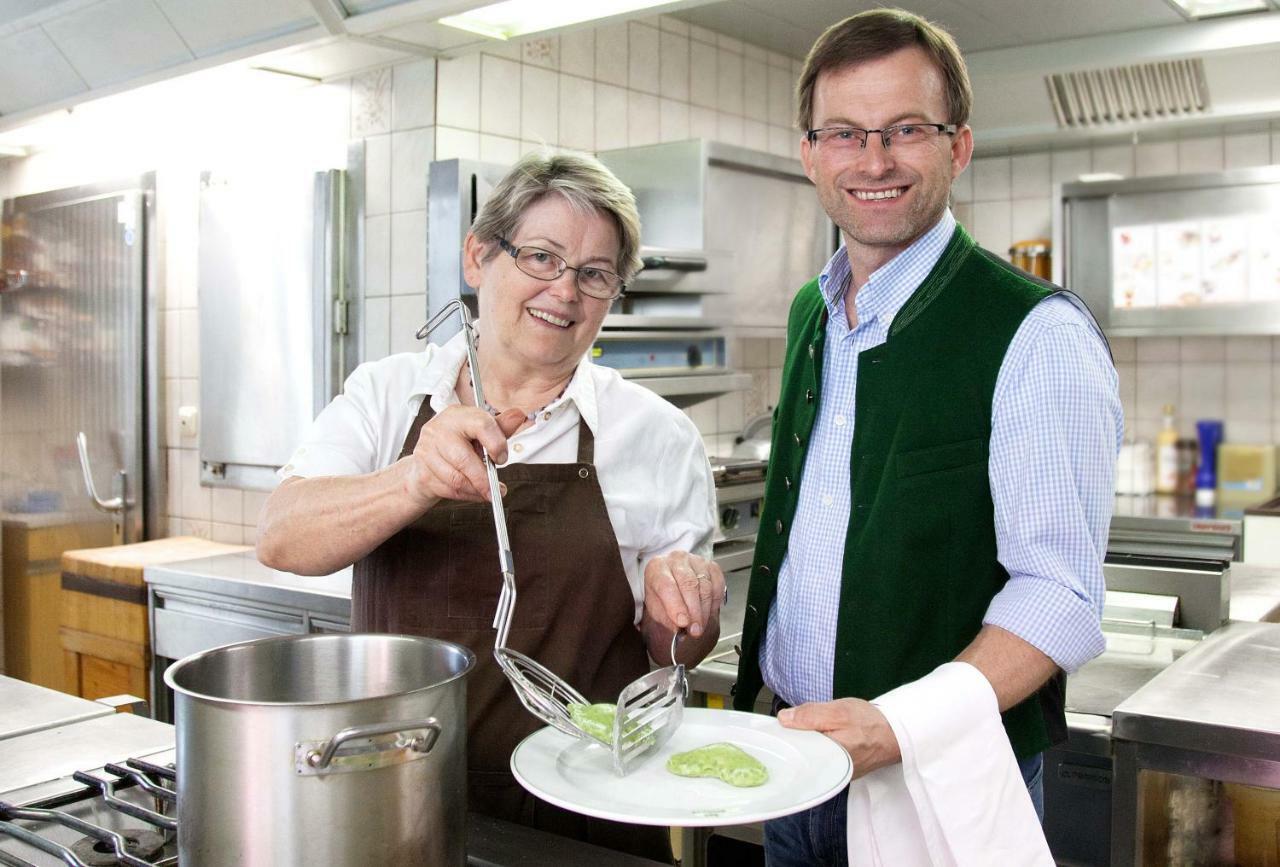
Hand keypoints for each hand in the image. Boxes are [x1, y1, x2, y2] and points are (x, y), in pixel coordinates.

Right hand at [401, 406, 525, 506]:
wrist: (426, 461)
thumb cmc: (457, 444)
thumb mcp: (479, 432)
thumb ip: (500, 427)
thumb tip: (518, 415)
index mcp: (456, 415)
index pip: (481, 425)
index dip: (496, 444)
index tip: (502, 458)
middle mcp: (438, 430)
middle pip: (464, 459)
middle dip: (484, 479)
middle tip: (497, 489)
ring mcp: (426, 451)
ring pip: (456, 479)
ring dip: (476, 490)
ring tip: (487, 492)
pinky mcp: (422, 472)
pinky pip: (449, 490)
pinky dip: (466, 495)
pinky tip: (473, 493)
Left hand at [642, 551, 724, 638]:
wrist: (674, 585)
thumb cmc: (663, 596)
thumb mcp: (658, 610)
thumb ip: (668, 619)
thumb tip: (680, 629)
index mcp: (657, 567)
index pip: (666, 585)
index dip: (675, 605)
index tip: (683, 623)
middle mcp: (676, 559)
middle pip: (689, 584)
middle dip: (694, 612)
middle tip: (695, 630)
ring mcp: (696, 560)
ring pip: (705, 587)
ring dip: (704, 611)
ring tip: (700, 626)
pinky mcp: (711, 566)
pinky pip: (717, 585)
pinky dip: (714, 602)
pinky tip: (707, 612)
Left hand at [778, 698, 901, 778]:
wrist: (896, 734)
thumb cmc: (871, 723)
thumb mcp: (839, 711)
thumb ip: (811, 715)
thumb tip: (784, 718)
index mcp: (829, 758)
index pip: (795, 753)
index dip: (786, 737)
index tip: (780, 727)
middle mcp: (831, 772)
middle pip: (801, 756)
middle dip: (797, 740)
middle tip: (798, 725)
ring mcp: (836, 774)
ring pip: (811, 757)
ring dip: (808, 743)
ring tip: (812, 731)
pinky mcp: (840, 771)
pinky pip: (822, 759)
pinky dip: (819, 747)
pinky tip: (822, 738)